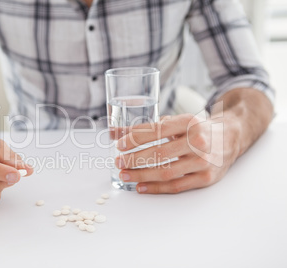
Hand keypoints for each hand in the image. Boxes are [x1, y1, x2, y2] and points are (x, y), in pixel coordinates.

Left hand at [115, 113, 240, 193]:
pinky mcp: (205, 178)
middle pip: (159, 154)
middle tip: (118, 161)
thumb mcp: (175, 122)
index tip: (119, 144)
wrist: (229, 138)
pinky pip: (176, 186)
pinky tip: (140, 186)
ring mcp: (203, 162)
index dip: (135, 139)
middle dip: (135, 159)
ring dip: (141, 175)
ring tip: (124, 175)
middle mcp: (198, 141)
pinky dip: (155, 188)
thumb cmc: (196, 129)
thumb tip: (114, 132)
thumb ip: (146, 127)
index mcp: (189, 122)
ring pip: (166, 172)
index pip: (156, 131)